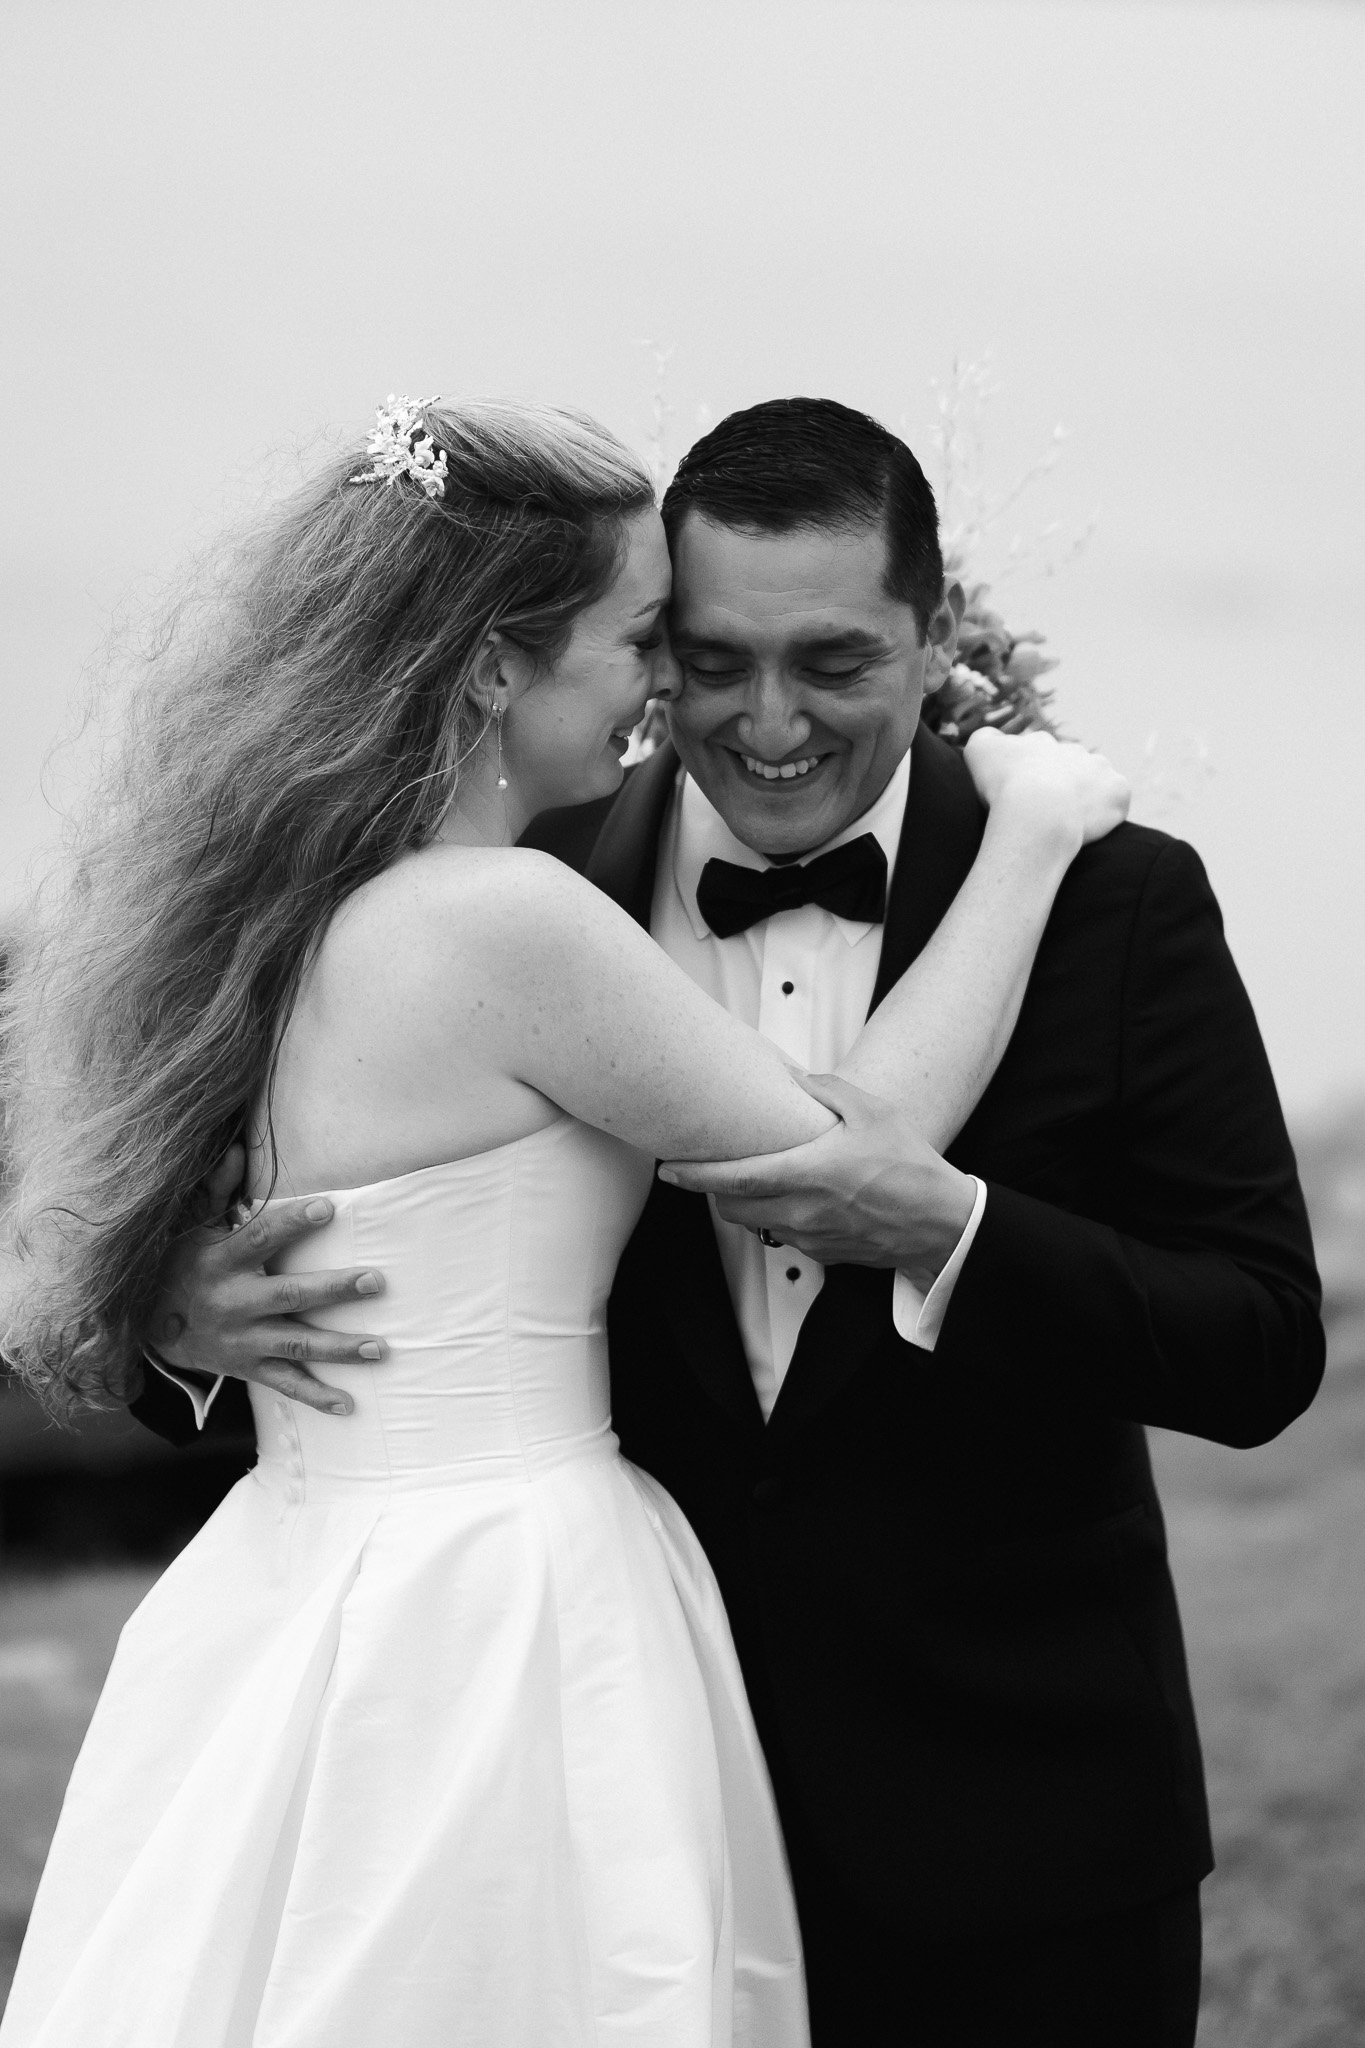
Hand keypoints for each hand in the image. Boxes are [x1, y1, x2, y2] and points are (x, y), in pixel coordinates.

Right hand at [143, 1143, 386, 1416]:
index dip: (293, 1222)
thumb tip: (238, 1150)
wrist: (146, 1327)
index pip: (260, 1238)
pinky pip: (286, 1384)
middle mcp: (234, 1302)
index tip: (329, 1207)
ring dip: (340, 1347)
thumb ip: (215, 1190)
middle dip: (334, 1289)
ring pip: (297, 1343)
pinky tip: (349, 1405)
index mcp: (221, 1261)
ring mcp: (242, 1339)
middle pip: (290, 1295)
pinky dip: (317, 1397)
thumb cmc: (178, 1263)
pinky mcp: (248, 1366)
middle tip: (376, 1281)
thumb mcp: (189, 1227)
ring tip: (381, 1347)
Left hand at [658, 1073, 976, 1282]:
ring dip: (746, 1204)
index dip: (693, 1176)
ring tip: (758, 1180)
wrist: (941, 1223)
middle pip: (731, 1208)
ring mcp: (810, 1237)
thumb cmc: (911, 1168)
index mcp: (808, 1173)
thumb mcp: (872, 1111)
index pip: (733, 1179)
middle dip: (714, 1190)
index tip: (669, 1170)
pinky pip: (784, 1237)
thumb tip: (795, 1077)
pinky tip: (797, 1199)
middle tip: (714, 1169)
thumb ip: (826, 1090)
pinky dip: (778, 1218)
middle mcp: (801, 1211)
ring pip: (755, 1224)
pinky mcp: (823, 1254)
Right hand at [965, 727, 1130, 849]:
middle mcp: (1073, 750)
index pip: (1036, 755)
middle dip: (1060, 785)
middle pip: (1069, 766)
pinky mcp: (1118, 792)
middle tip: (1045, 813)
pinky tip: (1091, 829)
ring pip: (1095, 781)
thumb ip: (985, 739)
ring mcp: (1099, 769)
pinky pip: (1116, 802)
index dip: (1029, 776)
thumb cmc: (1004, 785)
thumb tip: (994, 741)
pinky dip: (1107, 813)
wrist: (1036, 811)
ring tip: (1070, 823)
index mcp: (1041, 743)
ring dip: (1086, 796)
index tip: (1021, 797)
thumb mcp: (978, 750)